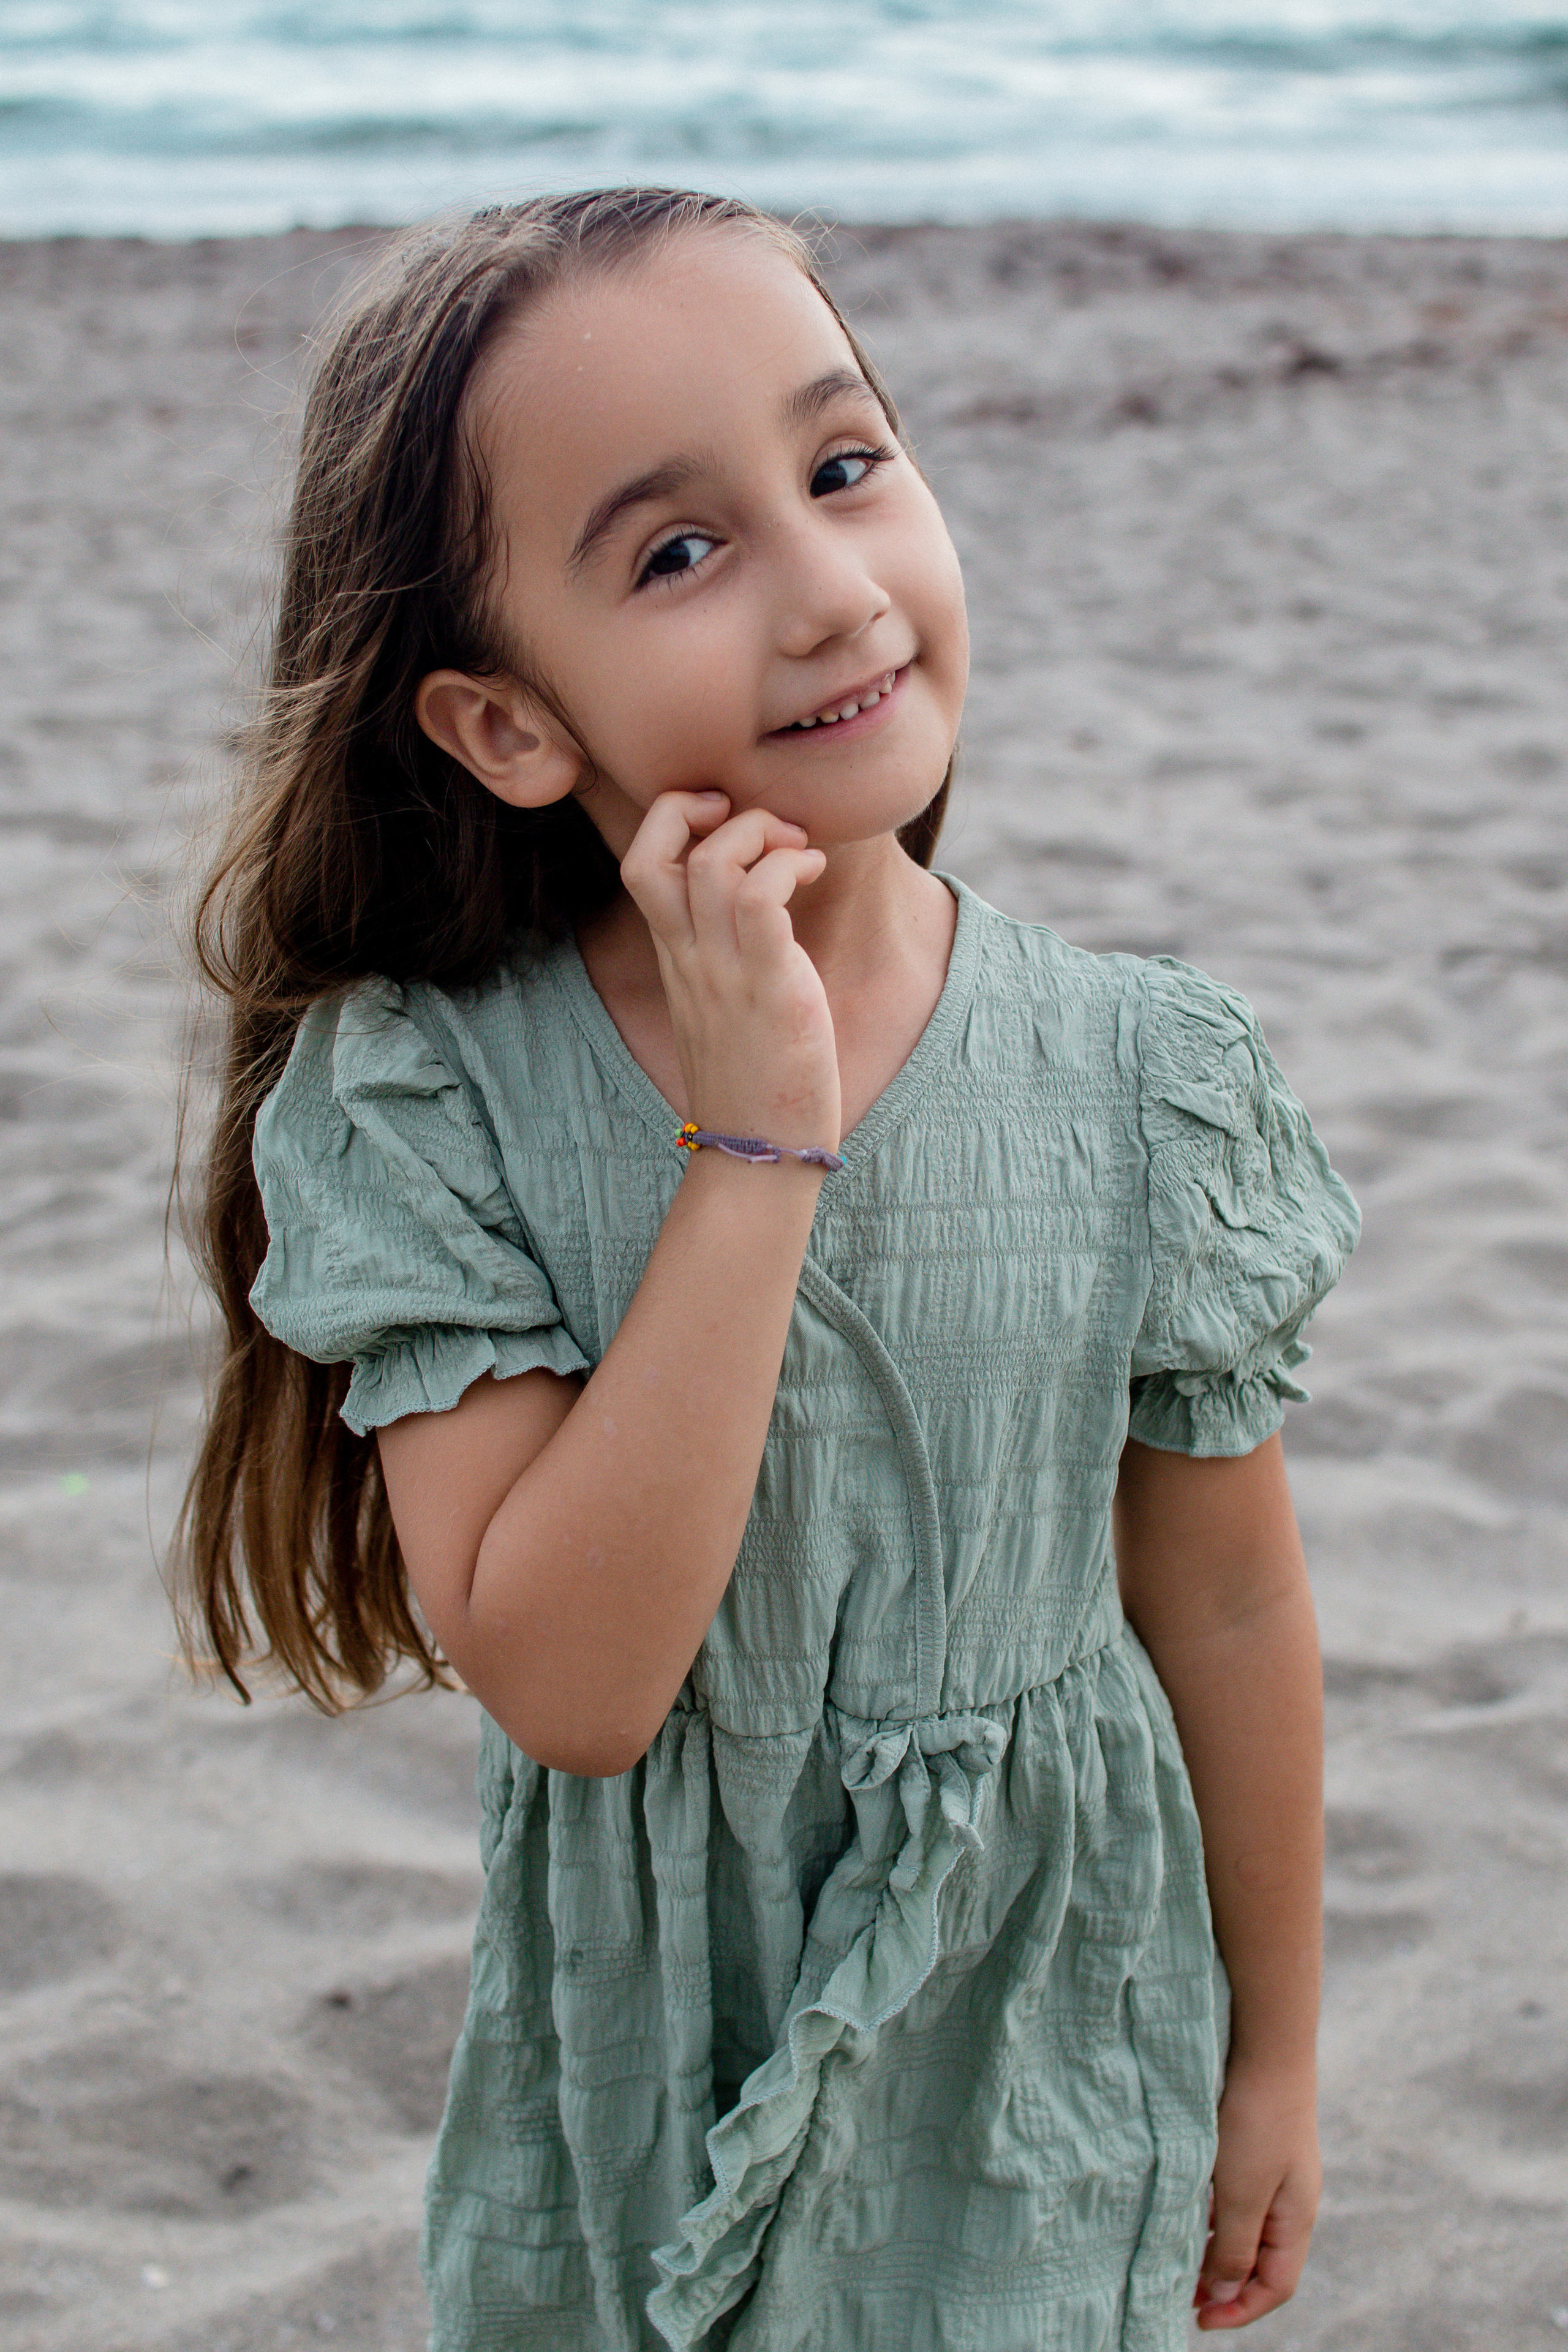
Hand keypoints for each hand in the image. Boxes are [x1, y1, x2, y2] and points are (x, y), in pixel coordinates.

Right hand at [620, 790, 840, 1152]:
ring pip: (714, 859)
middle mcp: (687, 956)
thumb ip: (730, 952)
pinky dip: (789, 865)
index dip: (673, 820)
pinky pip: (760, 896)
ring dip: (761, 831)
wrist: (759, 1152)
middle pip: (653, 847)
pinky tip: (813, 873)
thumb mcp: (728, 1002)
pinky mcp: (767, 985)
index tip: (722, 820)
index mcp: (674, 956)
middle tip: (757, 823)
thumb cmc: (756, 1076)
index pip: (640, 863)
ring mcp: (722, 970)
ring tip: (797, 850)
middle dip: (699, 806)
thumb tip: (763, 902)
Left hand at [1193, 2057, 1320, 2329]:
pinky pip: (1234, 2195)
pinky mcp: (1254, 2146)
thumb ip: (1233, 2246)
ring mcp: (1274, 2171)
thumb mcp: (1241, 2193)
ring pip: (1244, 2227)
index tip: (1199, 2319)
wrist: (1266, 2046)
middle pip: (1261, 2261)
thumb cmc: (1256, 2121)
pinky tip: (1185, 2207)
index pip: (1276, 2286)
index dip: (1240, 2309)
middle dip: (1224, 2283)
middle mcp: (1289, 2200)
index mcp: (1296, 2220)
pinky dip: (1211, 2212)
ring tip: (1178, 2256)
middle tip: (1182, 2293)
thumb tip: (1225, 2294)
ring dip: (1214, 2248)